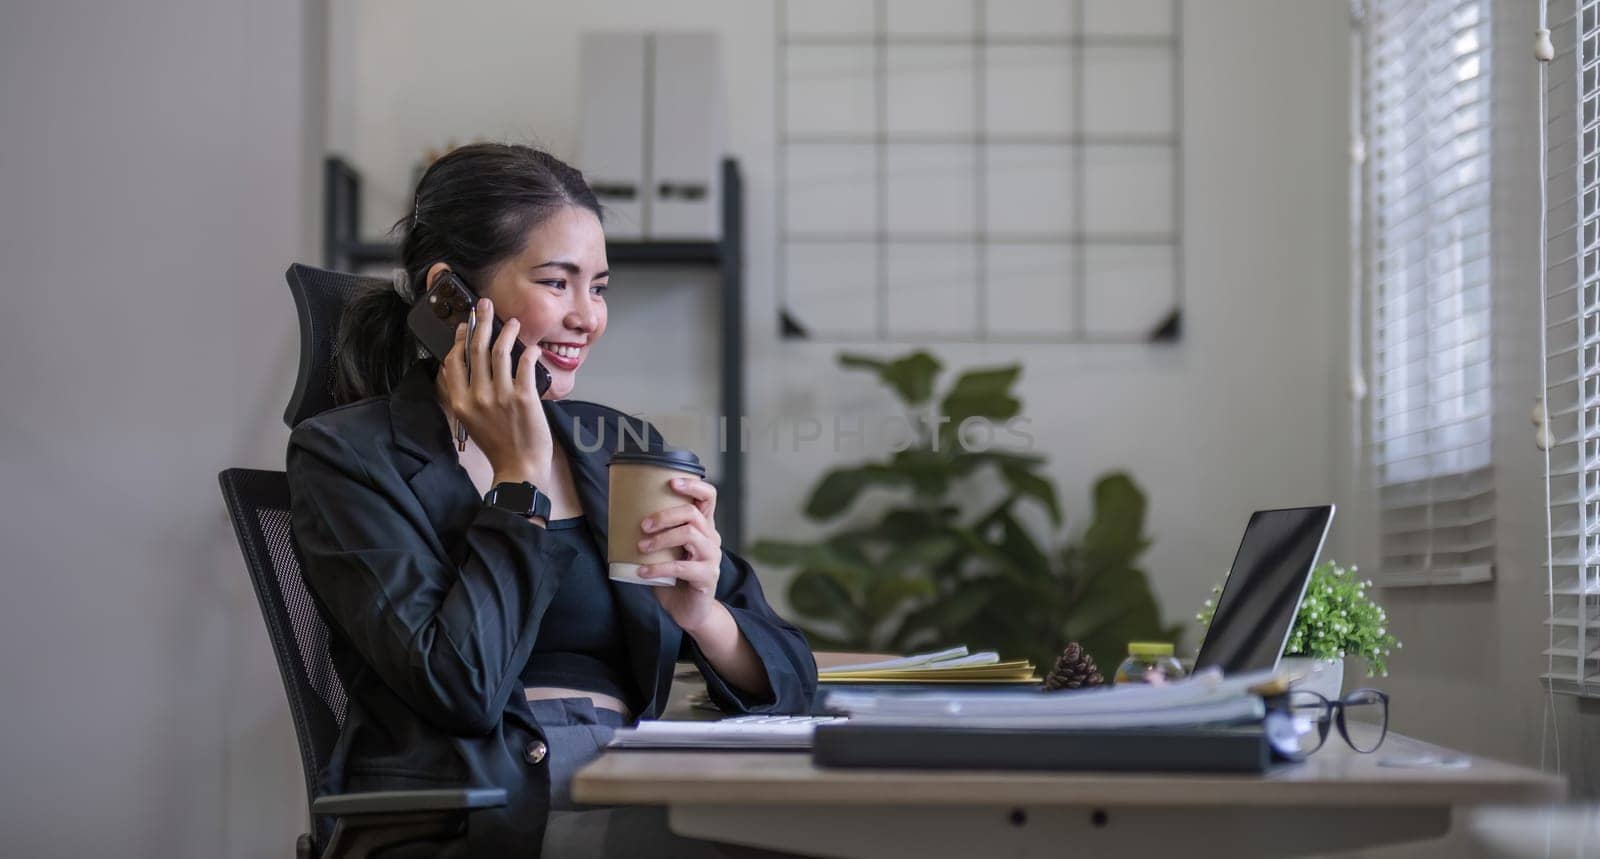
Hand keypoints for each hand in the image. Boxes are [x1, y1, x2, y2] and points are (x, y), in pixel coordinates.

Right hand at [436, 298, 551, 482]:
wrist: (519, 467)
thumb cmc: (497, 444)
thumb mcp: (470, 420)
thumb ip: (465, 394)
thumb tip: (463, 367)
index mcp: (460, 401)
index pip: (453, 361)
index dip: (459, 339)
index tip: (464, 326)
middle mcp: (477, 396)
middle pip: (476, 349)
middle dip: (481, 322)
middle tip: (485, 306)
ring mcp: (501, 396)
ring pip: (500, 352)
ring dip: (506, 332)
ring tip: (512, 322)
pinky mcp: (524, 397)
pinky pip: (525, 365)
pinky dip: (528, 352)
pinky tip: (532, 347)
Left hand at [636, 477, 722, 630]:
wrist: (689, 612)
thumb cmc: (674, 579)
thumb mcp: (665, 552)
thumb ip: (655, 535)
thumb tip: (619, 516)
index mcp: (703, 527)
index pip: (708, 497)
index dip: (693, 485)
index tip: (671, 482)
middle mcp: (711, 538)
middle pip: (692, 514)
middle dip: (665, 516)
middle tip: (643, 526)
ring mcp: (711, 558)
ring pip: (690, 535)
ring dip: (661, 539)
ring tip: (641, 547)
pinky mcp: (707, 577)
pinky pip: (682, 568)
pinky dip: (658, 568)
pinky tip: (642, 572)